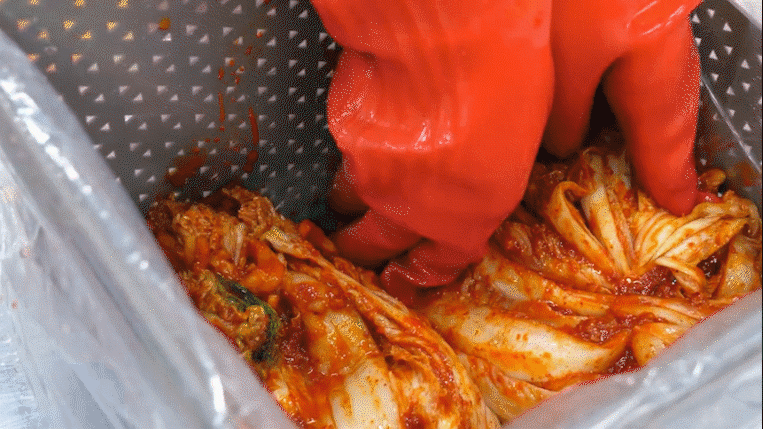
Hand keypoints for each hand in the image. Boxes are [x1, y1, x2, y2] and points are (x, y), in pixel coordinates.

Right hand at [311, 0, 554, 295]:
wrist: (446, 31)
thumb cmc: (506, 77)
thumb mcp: (519, 141)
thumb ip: (486, 173)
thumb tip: (476, 168)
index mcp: (465, 218)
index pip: (436, 264)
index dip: (417, 275)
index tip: (402, 279)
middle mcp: (410, 208)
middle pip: (371, 246)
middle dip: (361, 252)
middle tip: (351, 251)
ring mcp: (368, 174)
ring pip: (345, 200)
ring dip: (348, 199)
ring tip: (346, 192)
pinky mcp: (342, 136)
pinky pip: (342, 152)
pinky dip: (350, 147)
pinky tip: (362, 126)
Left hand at [543, 0, 701, 215]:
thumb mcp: (559, 55)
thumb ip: (567, 106)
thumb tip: (570, 145)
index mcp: (649, 64)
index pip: (661, 135)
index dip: (666, 173)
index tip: (679, 204)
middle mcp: (665, 40)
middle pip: (674, 106)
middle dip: (671, 146)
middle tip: (673, 182)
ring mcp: (657, 14)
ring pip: (664, 79)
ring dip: (658, 115)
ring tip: (651, 146)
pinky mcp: (641, 0)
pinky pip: (648, 55)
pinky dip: (640, 81)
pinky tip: (621, 86)